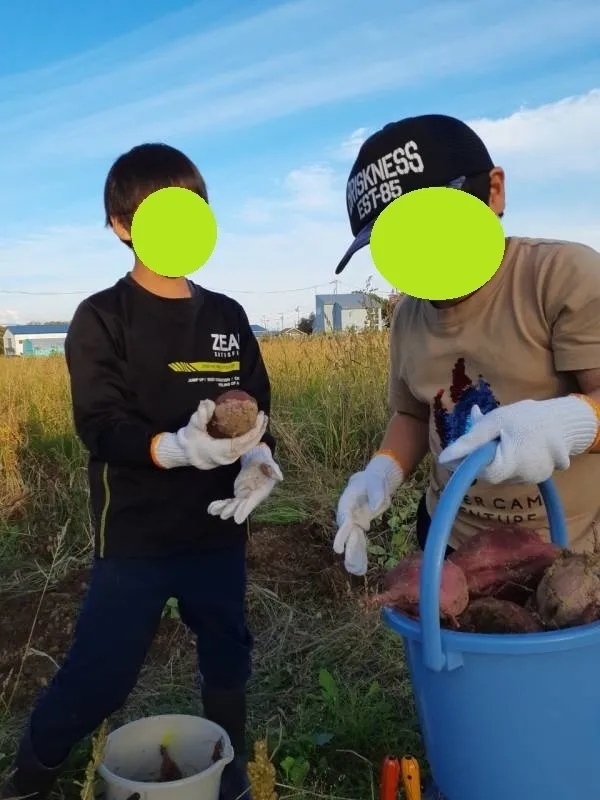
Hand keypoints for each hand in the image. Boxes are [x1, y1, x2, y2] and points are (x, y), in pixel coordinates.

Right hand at [153, 400, 267, 469]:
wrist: (189, 454)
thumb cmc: (192, 439)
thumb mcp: (193, 426)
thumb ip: (200, 415)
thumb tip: (207, 403)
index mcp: (220, 450)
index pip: (240, 443)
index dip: (251, 432)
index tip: (258, 419)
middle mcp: (228, 457)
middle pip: (249, 445)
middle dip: (259, 430)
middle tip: (263, 414)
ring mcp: (232, 458)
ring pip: (249, 447)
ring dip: (258, 433)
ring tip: (263, 418)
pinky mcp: (233, 456)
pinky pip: (246, 446)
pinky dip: (253, 436)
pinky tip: (256, 426)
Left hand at [207, 445, 282, 523]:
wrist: (259, 461)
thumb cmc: (266, 463)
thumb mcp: (271, 464)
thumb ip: (274, 470)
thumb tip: (280, 477)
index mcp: (261, 492)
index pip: (252, 502)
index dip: (245, 510)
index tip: (238, 518)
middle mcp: (253, 497)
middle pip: (241, 506)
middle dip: (232, 510)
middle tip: (223, 515)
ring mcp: (245, 497)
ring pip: (233, 505)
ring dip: (223, 508)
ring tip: (213, 511)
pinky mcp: (238, 494)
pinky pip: (228, 501)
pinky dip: (220, 504)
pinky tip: (211, 509)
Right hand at [333, 453, 403, 575]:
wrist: (371, 482)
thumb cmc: (372, 481)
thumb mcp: (377, 484)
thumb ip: (376, 494)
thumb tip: (375, 507)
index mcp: (347, 502)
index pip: (344, 518)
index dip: (342, 532)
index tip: (339, 546)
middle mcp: (347, 514)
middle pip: (346, 532)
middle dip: (346, 546)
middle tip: (346, 560)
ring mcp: (353, 522)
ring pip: (352, 540)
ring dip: (354, 555)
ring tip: (356, 571)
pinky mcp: (360, 526)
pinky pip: (360, 542)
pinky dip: (360, 554)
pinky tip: (360, 568)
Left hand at [438, 395, 599, 484]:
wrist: (561, 418)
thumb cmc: (525, 416)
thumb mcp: (494, 421)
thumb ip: (469, 442)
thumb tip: (442, 459)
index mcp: (513, 461)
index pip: (483, 473)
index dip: (473, 462)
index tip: (469, 448)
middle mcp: (525, 476)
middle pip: (492, 473)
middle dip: (487, 457)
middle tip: (495, 436)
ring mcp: (535, 478)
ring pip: (504, 473)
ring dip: (501, 458)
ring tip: (510, 437)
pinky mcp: (541, 478)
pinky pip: (517, 472)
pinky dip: (514, 460)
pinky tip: (521, 445)